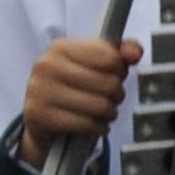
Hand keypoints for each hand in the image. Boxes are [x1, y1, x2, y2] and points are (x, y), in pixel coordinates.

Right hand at [18, 36, 138, 165]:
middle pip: (109, 84)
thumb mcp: (93, 62)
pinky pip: (89, 125)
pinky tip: (93, 123)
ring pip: (101, 106)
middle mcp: (46, 66)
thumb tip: (135, 53)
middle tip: (109, 97)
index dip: (119, 71)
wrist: (39, 115)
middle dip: (116, 94)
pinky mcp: (41, 116)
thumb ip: (119, 52)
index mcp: (60, 47)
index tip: (113, 74)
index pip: (111, 58)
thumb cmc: (73, 85)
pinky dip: (99, 127)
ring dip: (109, 113)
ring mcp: (40, 91)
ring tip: (102, 111)